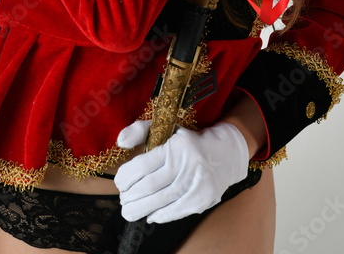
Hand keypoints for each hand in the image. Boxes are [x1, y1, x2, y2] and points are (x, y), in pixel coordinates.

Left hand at [114, 120, 248, 222]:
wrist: (224, 154)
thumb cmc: (186, 143)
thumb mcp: (166, 129)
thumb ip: (140, 131)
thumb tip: (120, 142)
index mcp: (176, 146)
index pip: (143, 166)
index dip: (126, 178)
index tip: (119, 182)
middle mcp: (187, 164)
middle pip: (149, 187)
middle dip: (130, 197)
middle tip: (123, 199)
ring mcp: (197, 183)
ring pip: (160, 202)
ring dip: (139, 209)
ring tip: (129, 210)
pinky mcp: (203, 199)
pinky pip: (174, 212)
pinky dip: (158, 216)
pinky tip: (149, 215)